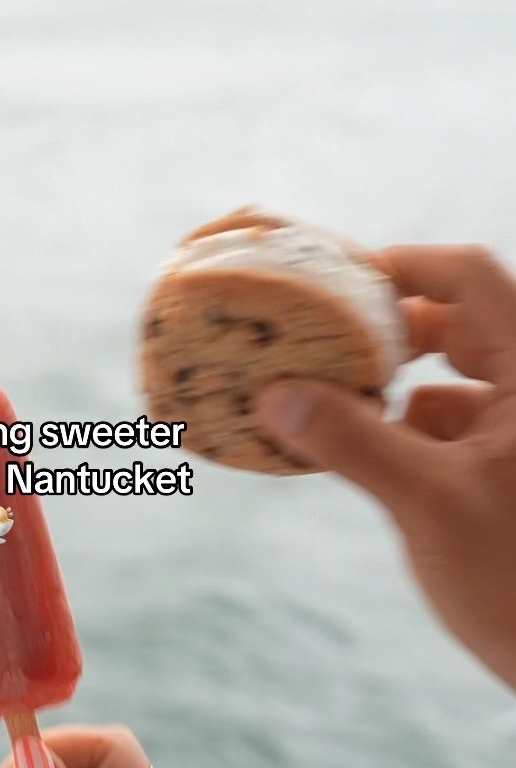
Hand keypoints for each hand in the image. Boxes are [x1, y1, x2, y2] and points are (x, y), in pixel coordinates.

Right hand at [256, 245, 515, 691]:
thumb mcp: (429, 504)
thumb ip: (354, 441)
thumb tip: (276, 394)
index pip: (469, 276)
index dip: (402, 264)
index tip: (332, 280)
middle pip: (459, 322)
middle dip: (385, 331)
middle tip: (315, 345)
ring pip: (455, 381)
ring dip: (392, 387)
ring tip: (324, 404)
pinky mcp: (514, 478)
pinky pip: (454, 430)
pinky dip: (406, 433)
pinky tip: (360, 457)